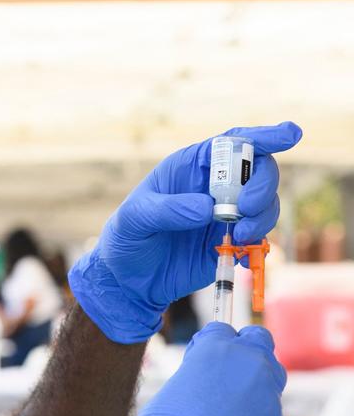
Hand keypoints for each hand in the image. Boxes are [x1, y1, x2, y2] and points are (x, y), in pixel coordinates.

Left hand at [69, 122, 301, 342]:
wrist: (128, 280)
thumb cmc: (126, 239)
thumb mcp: (135, 219)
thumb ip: (167, 210)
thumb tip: (207, 208)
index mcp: (189, 167)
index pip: (232, 142)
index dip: (263, 136)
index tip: (290, 135)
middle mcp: (213, 186)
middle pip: (258, 171)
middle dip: (262, 186)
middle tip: (246, 208)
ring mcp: (225, 214)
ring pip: (265, 204)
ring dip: (262, 218)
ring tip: (238, 237)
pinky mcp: (231, 242)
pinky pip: (260, 237)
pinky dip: (260, 245)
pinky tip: (243, 256)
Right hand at [93, 322, 286, 415]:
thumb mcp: (172, 392)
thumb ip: (198, 379)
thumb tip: (207, 384)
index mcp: (218, 351)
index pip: (223, 328)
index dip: (209, 344)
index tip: (200, 360)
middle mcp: (250, 368)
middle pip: (260, 341)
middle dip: (245, 351)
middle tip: (223, 374)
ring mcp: (268, 400)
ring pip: (268, 382)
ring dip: (252, 388)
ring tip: (225, 412)